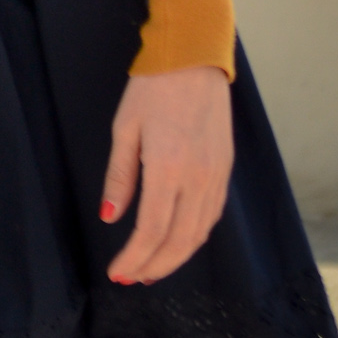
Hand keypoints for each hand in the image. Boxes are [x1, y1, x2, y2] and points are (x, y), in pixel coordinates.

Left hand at [100, 65, 232, 284]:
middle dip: (155, 267)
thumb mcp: (125, 128)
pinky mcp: (225, 169)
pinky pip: (212, 215)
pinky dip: (194, 236)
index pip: (152, 231)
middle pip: (179, 242)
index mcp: (168, 168)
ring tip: (152, 268)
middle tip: (133, 278)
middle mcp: (197, 178)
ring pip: (199, 233)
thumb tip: (112, 217)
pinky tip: (179, 241)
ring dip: (176, 257)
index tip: (118, 272)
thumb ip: (120, 176)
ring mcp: (216, 175)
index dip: (134, 258)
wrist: (194, 59)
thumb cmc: (153, 88)